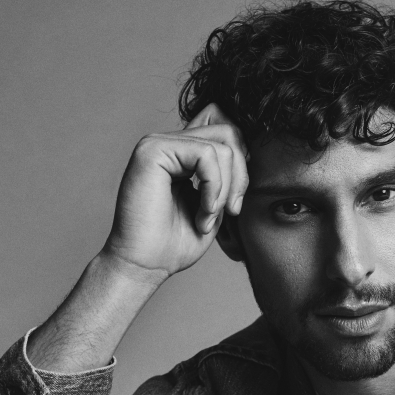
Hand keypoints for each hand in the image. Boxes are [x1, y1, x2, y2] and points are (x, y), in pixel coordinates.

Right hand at [101, 104, 247, 281]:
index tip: (235, 201)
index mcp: (182, 155)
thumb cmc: (174, 245)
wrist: (145, 265)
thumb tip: (249, 153)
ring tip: (208, 218)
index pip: (225, 129)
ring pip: (222, 145)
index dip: (242, 161)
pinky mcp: (153, 149)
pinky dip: (214, 188)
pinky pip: (206, 154)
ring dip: (224, 190)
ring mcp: (159, 143)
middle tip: (231, 211)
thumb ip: (227, 180)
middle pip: (229, 132)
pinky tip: (203, 213)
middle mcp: (170, 143)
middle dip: (241, 176)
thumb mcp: (214, 208)